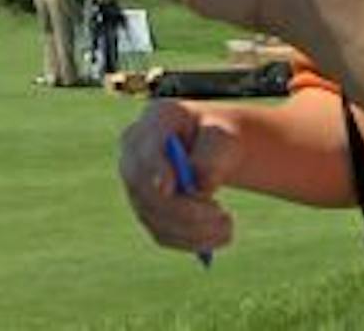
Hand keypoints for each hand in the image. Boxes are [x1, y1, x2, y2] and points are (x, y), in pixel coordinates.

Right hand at [118, 100, 240, 256]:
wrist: (213, 148)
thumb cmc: (218, 137)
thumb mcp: (224, 137)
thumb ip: (212, 155)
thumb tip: (199, 187)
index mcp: (154, 121)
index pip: (145, 148)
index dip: (153, 169)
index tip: (170, 188)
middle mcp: (134, 154)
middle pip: (142, 188)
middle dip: (183, 209)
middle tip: (224, 217)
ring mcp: (136, 186)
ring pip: (153, 217)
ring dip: (193, 230)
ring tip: (229, 226)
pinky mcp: (147, 212)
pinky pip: (162, 234)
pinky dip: (191, 242)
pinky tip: (219, 237)